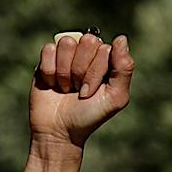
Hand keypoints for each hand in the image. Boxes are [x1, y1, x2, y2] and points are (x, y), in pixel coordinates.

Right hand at [28, 30, 133, 154]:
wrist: (59, 132)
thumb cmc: (89, 116)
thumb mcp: (115, 97)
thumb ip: (124, 68)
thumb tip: (120, 38)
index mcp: (106, 58)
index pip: (103, 49)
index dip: (94, 73)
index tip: (89, 93)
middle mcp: (87, 52)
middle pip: (86, 42)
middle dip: (80, 71)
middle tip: (78, 90)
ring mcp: (67, 54)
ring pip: (66, 43)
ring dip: (64, 72)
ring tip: (65, 88)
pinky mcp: (47, 59)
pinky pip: (49, 50)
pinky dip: (49, 71)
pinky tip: (52, 85)